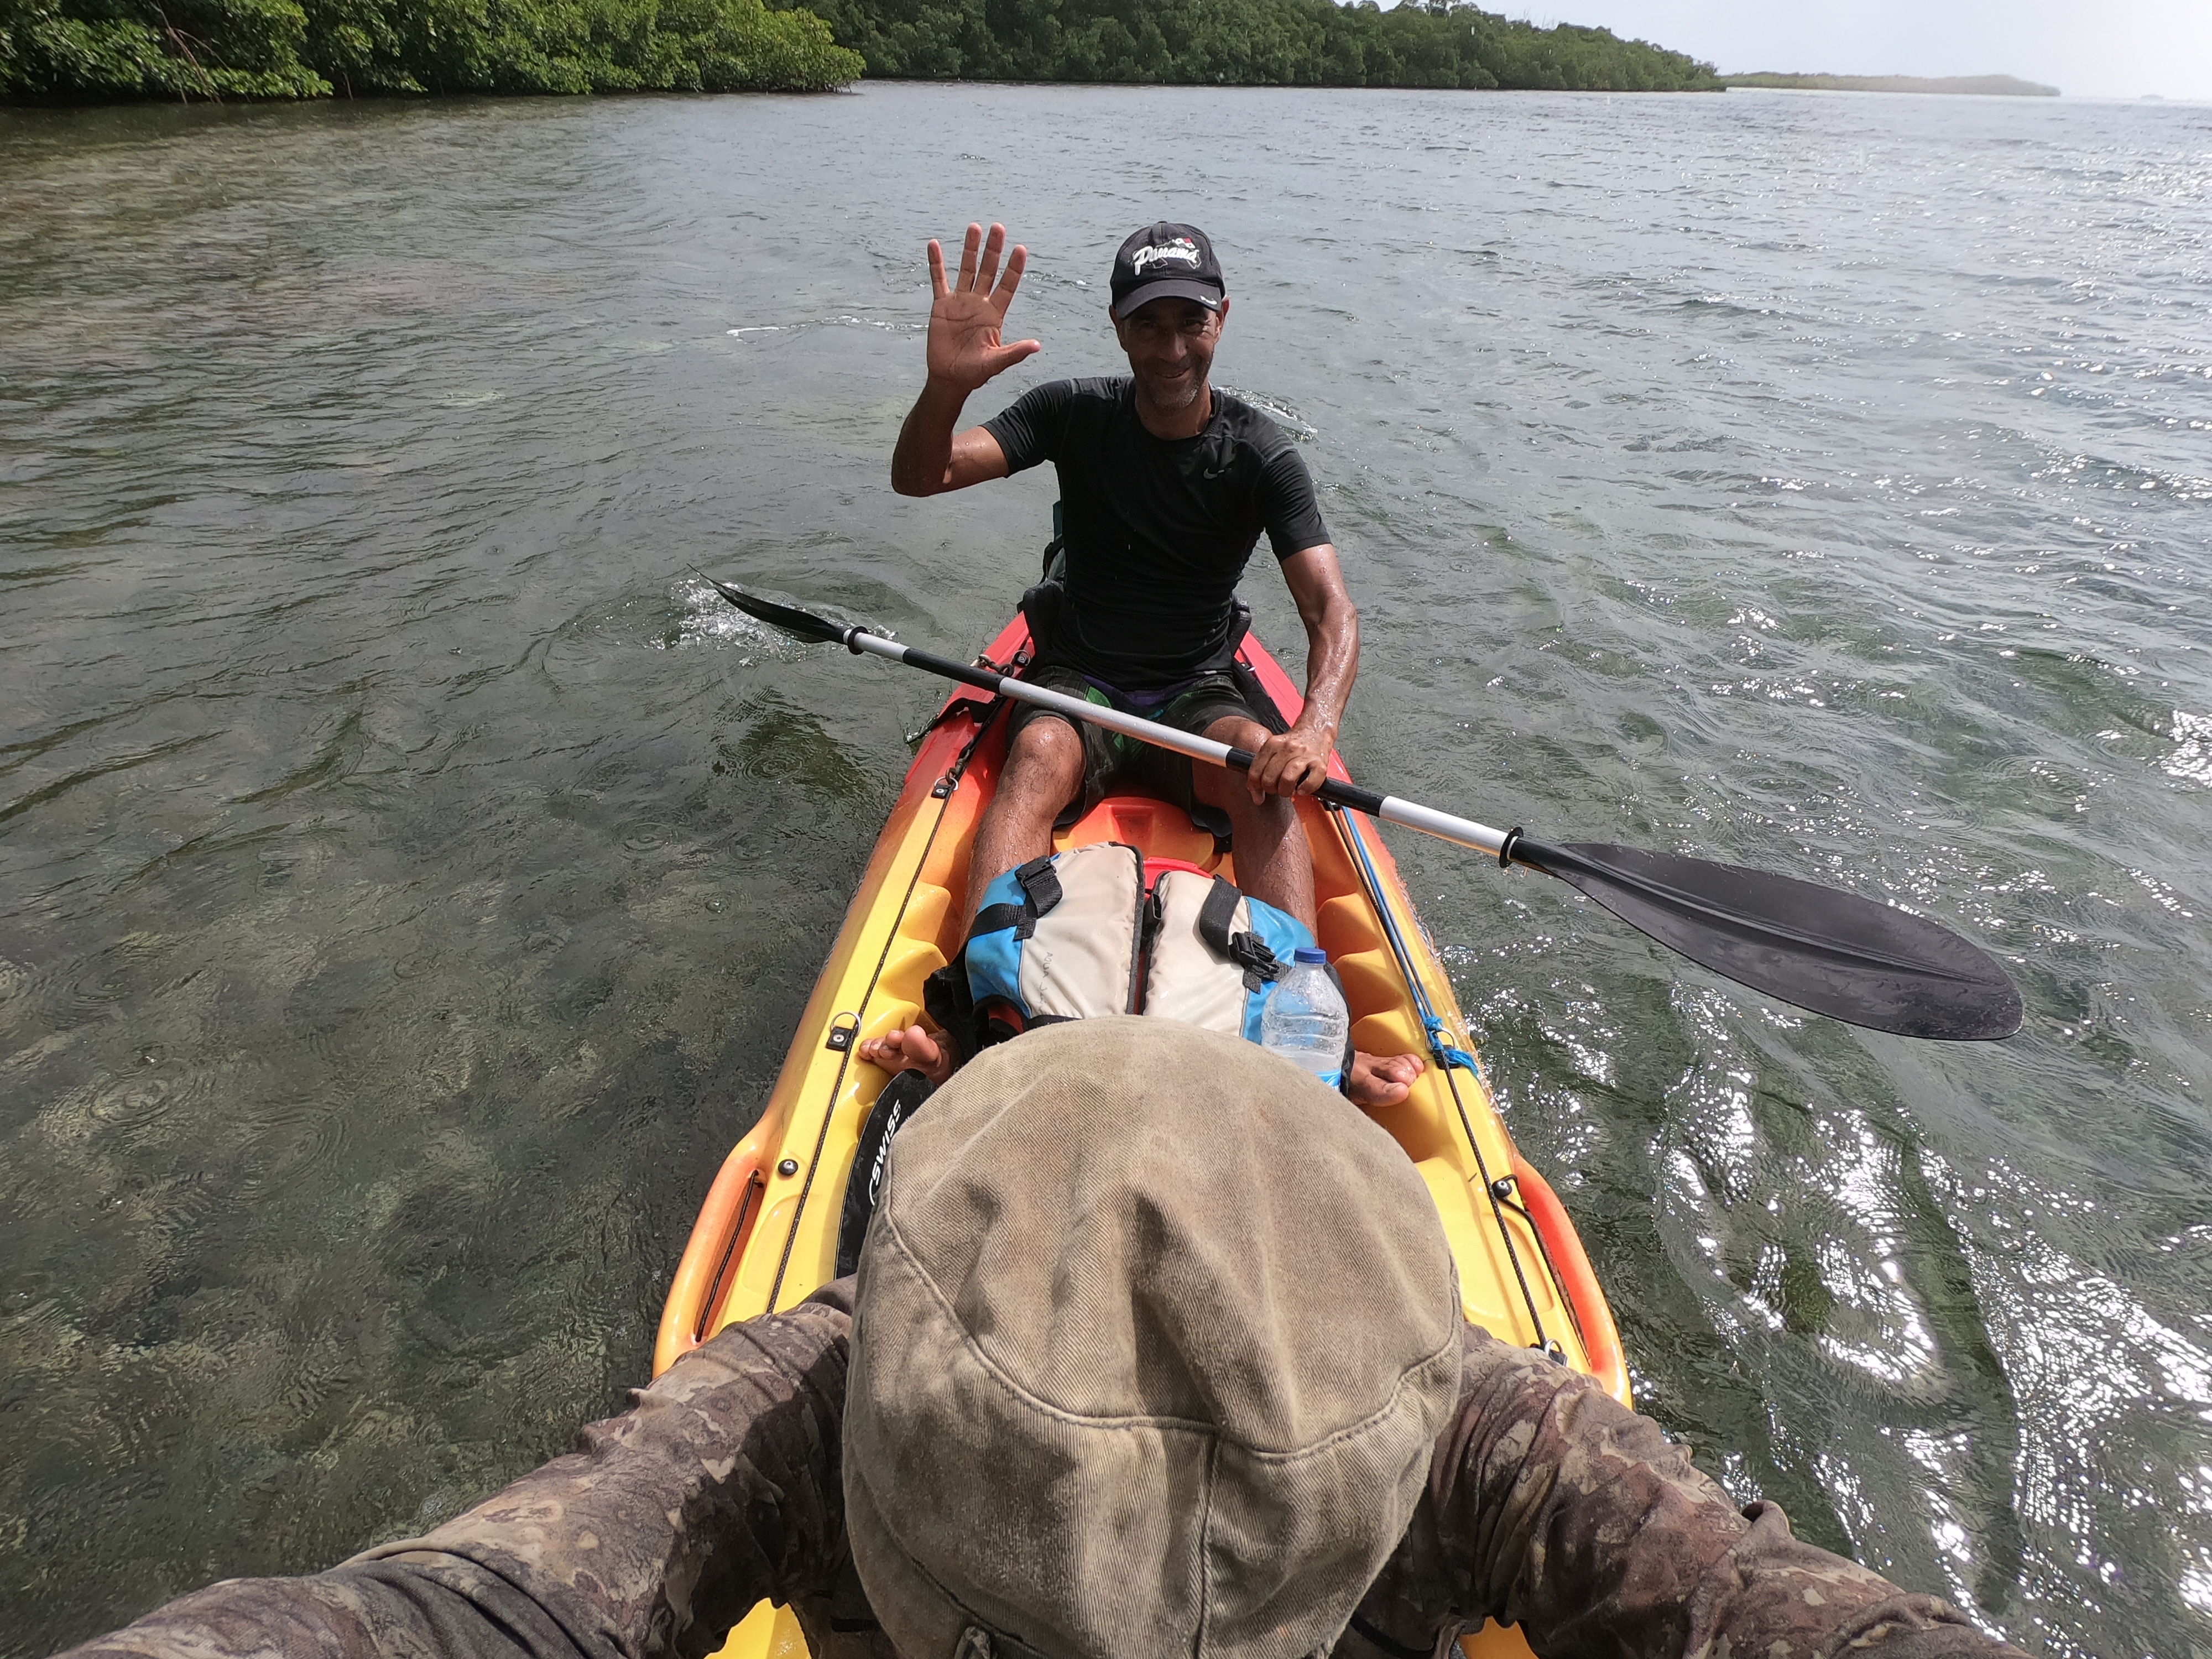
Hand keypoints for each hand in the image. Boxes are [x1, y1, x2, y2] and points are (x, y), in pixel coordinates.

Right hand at [926, 223, 1040, 393]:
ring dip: (970, 249)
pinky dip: (936, 263)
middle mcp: (979, 303)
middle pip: (988, 270)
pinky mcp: (941, 306)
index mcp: (994, 314)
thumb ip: (1014, 352)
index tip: (1020, 249)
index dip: (1013, 268)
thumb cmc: (974, 373)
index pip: (1007, 286)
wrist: (949, 378)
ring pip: (966, 269)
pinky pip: (938, 280)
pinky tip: (934, 245)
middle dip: (993, 250)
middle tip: (998, 228)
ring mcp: (960, 302)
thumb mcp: (995, 363)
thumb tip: (1036, 346)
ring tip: (974, 228)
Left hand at [1245, 718, 1333, 801]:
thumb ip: (1261, 769)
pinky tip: (1302, 789)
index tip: (1259, 795)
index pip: (1255, 772)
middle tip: (1277, 789)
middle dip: (1272, 790)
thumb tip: (1256, 796)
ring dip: (1286, 791)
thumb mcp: (1273, 750)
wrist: (1316, 731)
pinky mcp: (1319, 763)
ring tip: (1289, 790)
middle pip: (1269, 778)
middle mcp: (1287, 748)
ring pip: (1287, 780)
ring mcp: (1304, 755)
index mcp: (1272, 744)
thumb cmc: (1294, 745)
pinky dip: (1305, 789)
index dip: (1255, 788)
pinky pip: (1310, 782)